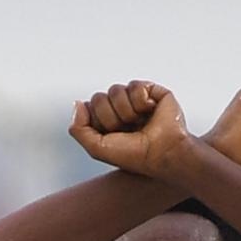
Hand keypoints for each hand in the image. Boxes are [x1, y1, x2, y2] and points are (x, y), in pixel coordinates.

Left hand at [69, 81, 192, 179]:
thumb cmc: (133, 155)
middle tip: (127, 130)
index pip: (89, 107)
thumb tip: (78, 102)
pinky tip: (151, 111)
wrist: (162, 153)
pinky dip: (140, 101)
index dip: (98, 121)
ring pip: (115, 90)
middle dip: (110, 117)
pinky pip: (134, 85)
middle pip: (99, 98)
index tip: (112, 136)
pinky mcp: (151, 91)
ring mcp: (135, 100)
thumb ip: (78, 129)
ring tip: (140, 122)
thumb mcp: (97, 148)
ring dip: (126, 111)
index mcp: (108, 122)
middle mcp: (120, 110)